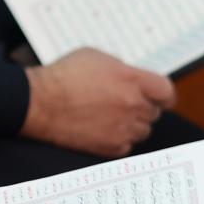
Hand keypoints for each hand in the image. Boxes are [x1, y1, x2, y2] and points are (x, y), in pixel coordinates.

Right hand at [20, 47, 174, 155]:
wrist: (37, 102)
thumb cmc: (62, 76)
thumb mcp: (95, 57)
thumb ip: (121, 68)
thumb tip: (132, 78)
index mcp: (132, 80)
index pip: (166, 92)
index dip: (163, 96)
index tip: (160, 99)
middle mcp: (133, 105)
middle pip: (154, 112)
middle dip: (142, 108)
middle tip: (123, 105)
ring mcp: (123, 128)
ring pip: (142, 131)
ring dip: (132, 125)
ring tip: (111, 118)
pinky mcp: (110, 147)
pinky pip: (126, 145)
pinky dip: (118, 139)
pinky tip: (102, 130)